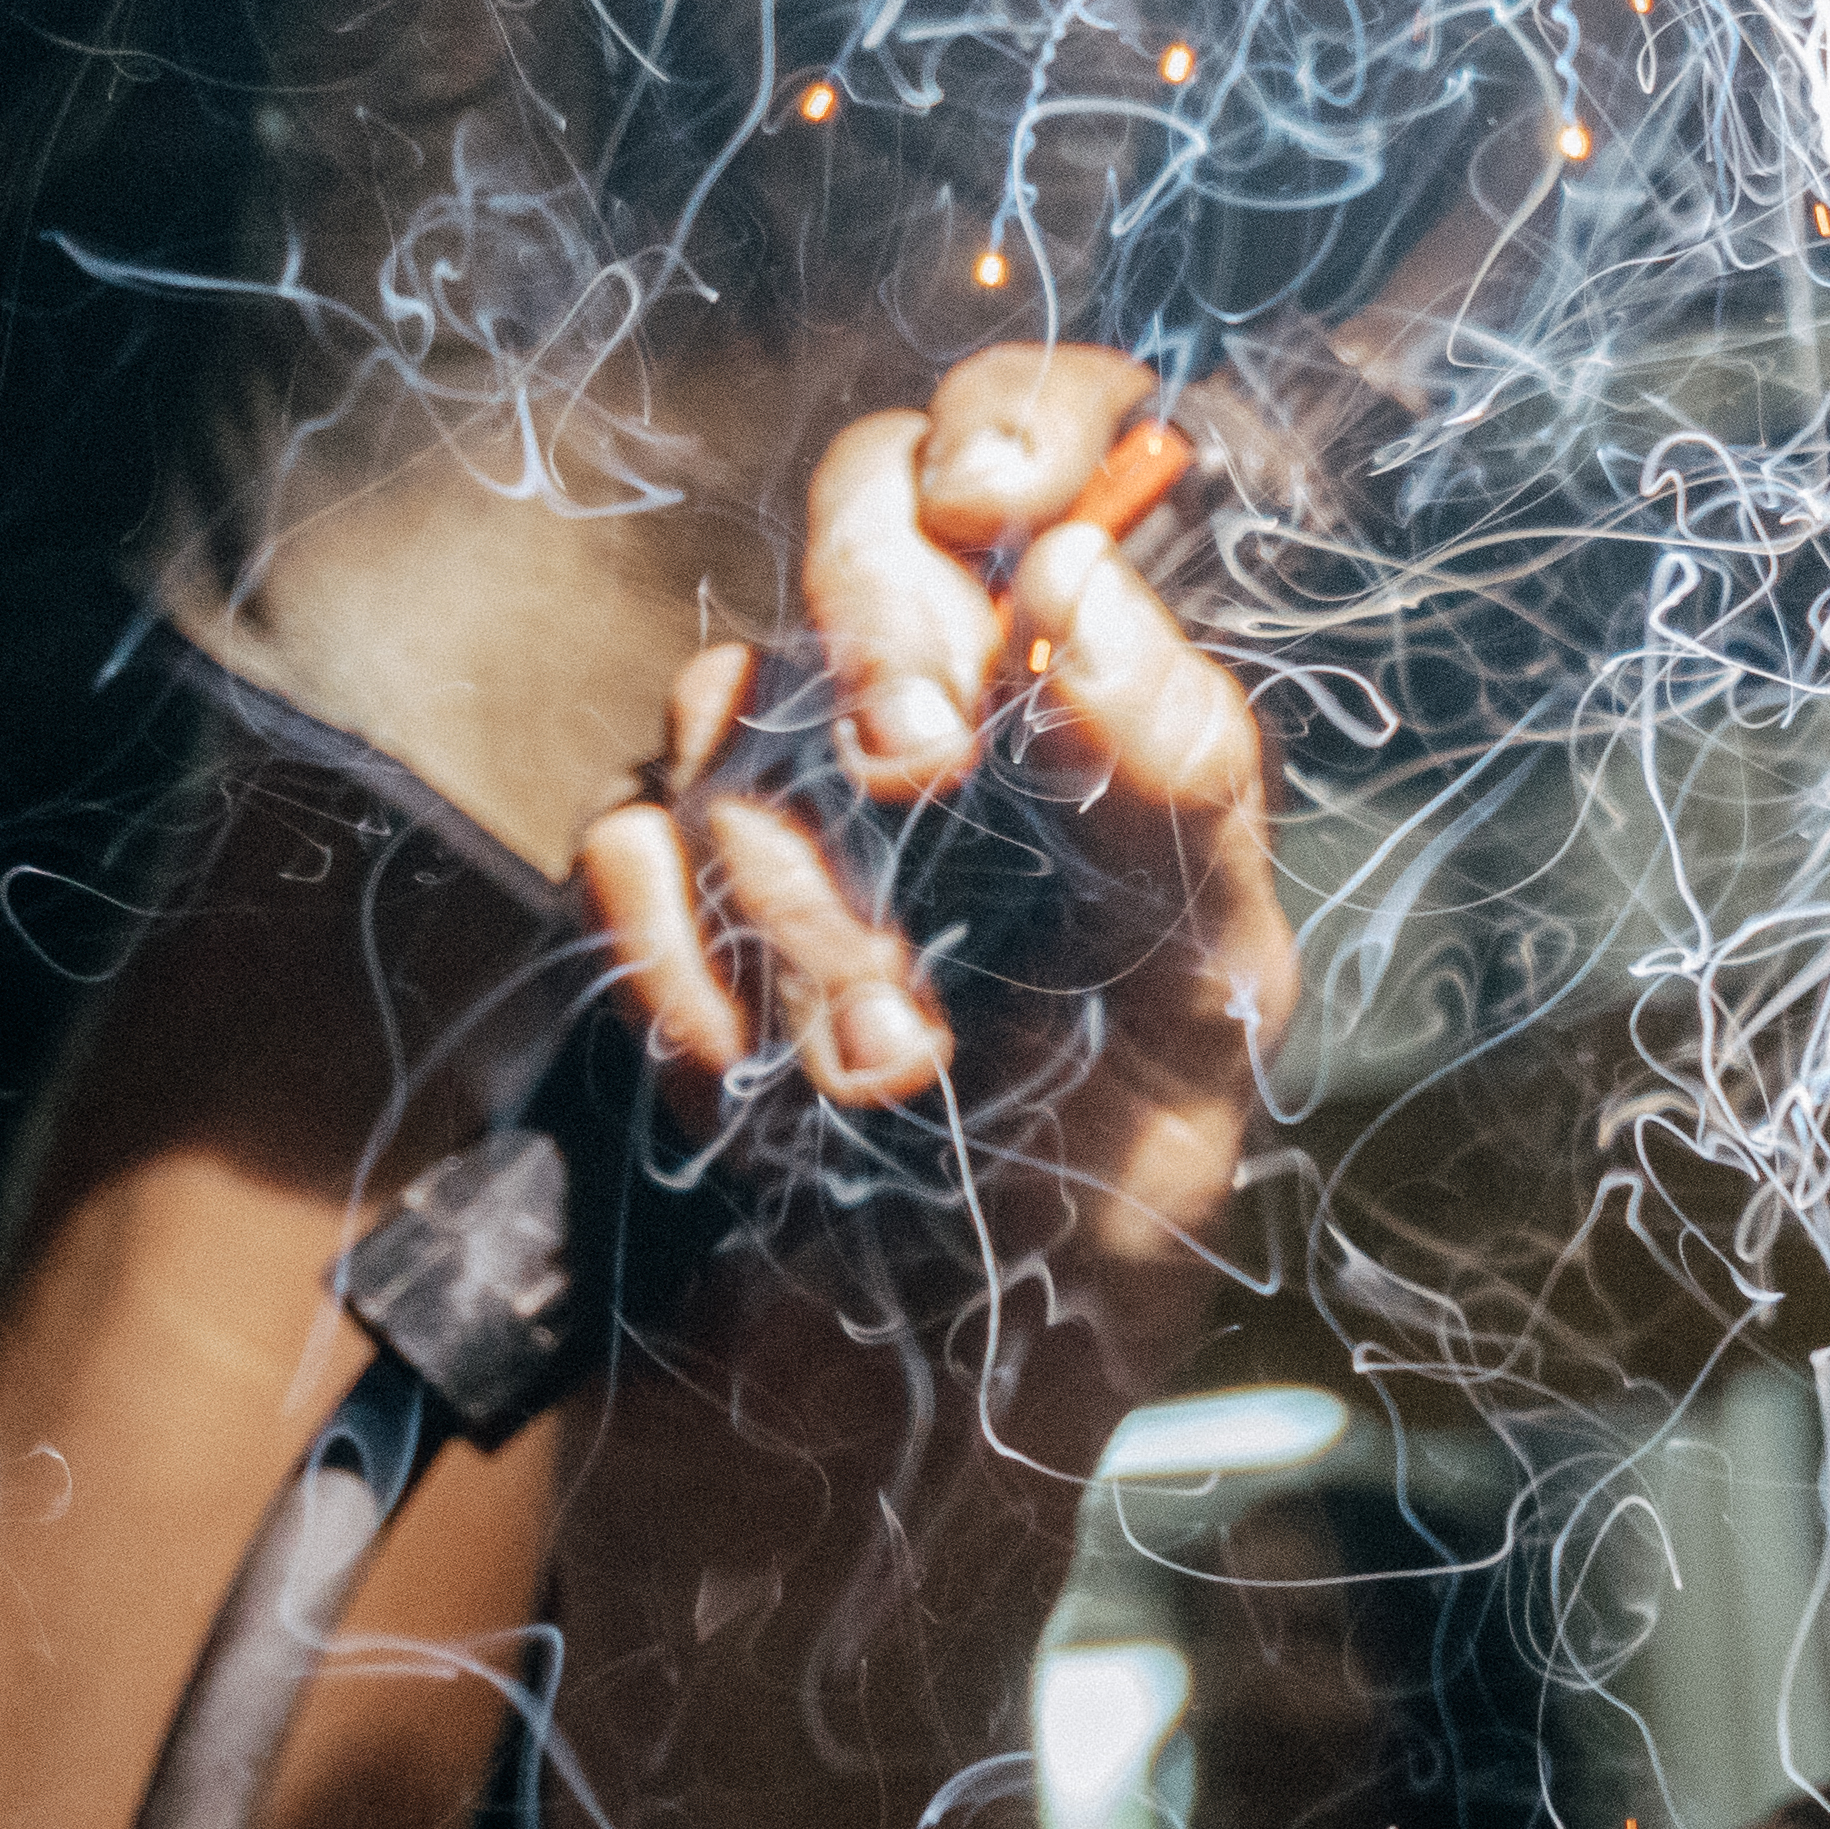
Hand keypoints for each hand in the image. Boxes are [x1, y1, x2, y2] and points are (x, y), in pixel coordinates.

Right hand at [576, 346, 1295, 1229]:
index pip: (1041, 443)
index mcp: (1092, 697)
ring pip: (734, 715)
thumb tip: (1082, 579)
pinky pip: (622, 849)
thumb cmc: (1102, 1201)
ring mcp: (777, 794)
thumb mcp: (1207, 1002)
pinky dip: (687, 970)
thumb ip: (1178, 790)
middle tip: (920, 768)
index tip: (1000, 514)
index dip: (1012, 422)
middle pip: (854, 514)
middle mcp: (931, 708)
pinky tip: (754, 1089)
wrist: (929, 1406)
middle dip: (881, 627)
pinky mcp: (651, 906)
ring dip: (811, 908)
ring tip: (895, 1072)